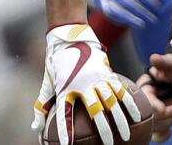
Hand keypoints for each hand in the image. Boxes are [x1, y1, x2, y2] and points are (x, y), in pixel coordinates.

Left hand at [32, 23, 141, 144]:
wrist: (69, 36)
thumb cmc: (57, 63)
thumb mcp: (47, 83)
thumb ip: (42, 105)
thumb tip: (35, 128)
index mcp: (65, 88)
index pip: (64, 114)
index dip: (65, 131)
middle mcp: (82, 84)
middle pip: (95, 111)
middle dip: (104, 130)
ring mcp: (96, 78)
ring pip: (112, 102)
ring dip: (120, 120)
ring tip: (125, 136)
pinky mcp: (107, 72)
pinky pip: (121, 89)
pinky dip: (129, 103)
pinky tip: (136, 115)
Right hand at [138, 53, 171, 141]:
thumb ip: (163, 62)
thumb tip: (154, 58)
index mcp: (143, 88)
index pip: (145, 104)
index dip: (158, 108)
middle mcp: (143, 101)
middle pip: (148, 119)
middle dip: (165, 117)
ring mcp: (149, 111)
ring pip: (153, 127)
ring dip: (167, 123)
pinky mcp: (157, 119)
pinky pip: (156, 133)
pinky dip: (162, 135)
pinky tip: (169, 132)